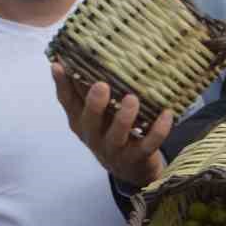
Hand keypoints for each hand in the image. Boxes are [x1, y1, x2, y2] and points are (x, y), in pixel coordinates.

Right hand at [51, 62, 167, 188]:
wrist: (130, 169)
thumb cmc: (111, 131)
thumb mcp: (96, 114)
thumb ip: (88, 91)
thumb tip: (77, 56)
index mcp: (81, 121)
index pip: (67, 102)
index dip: (61, 84)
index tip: (59, 64)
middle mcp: (94, 136)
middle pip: (89, 121)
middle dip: (94, 103)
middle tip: (101, 85)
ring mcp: (115, 149)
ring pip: (117, 135)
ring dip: (124, 118)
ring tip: (132, 99)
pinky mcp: (137, 157)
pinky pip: (148, 144)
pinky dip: (158, 130)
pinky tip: (166, 113)